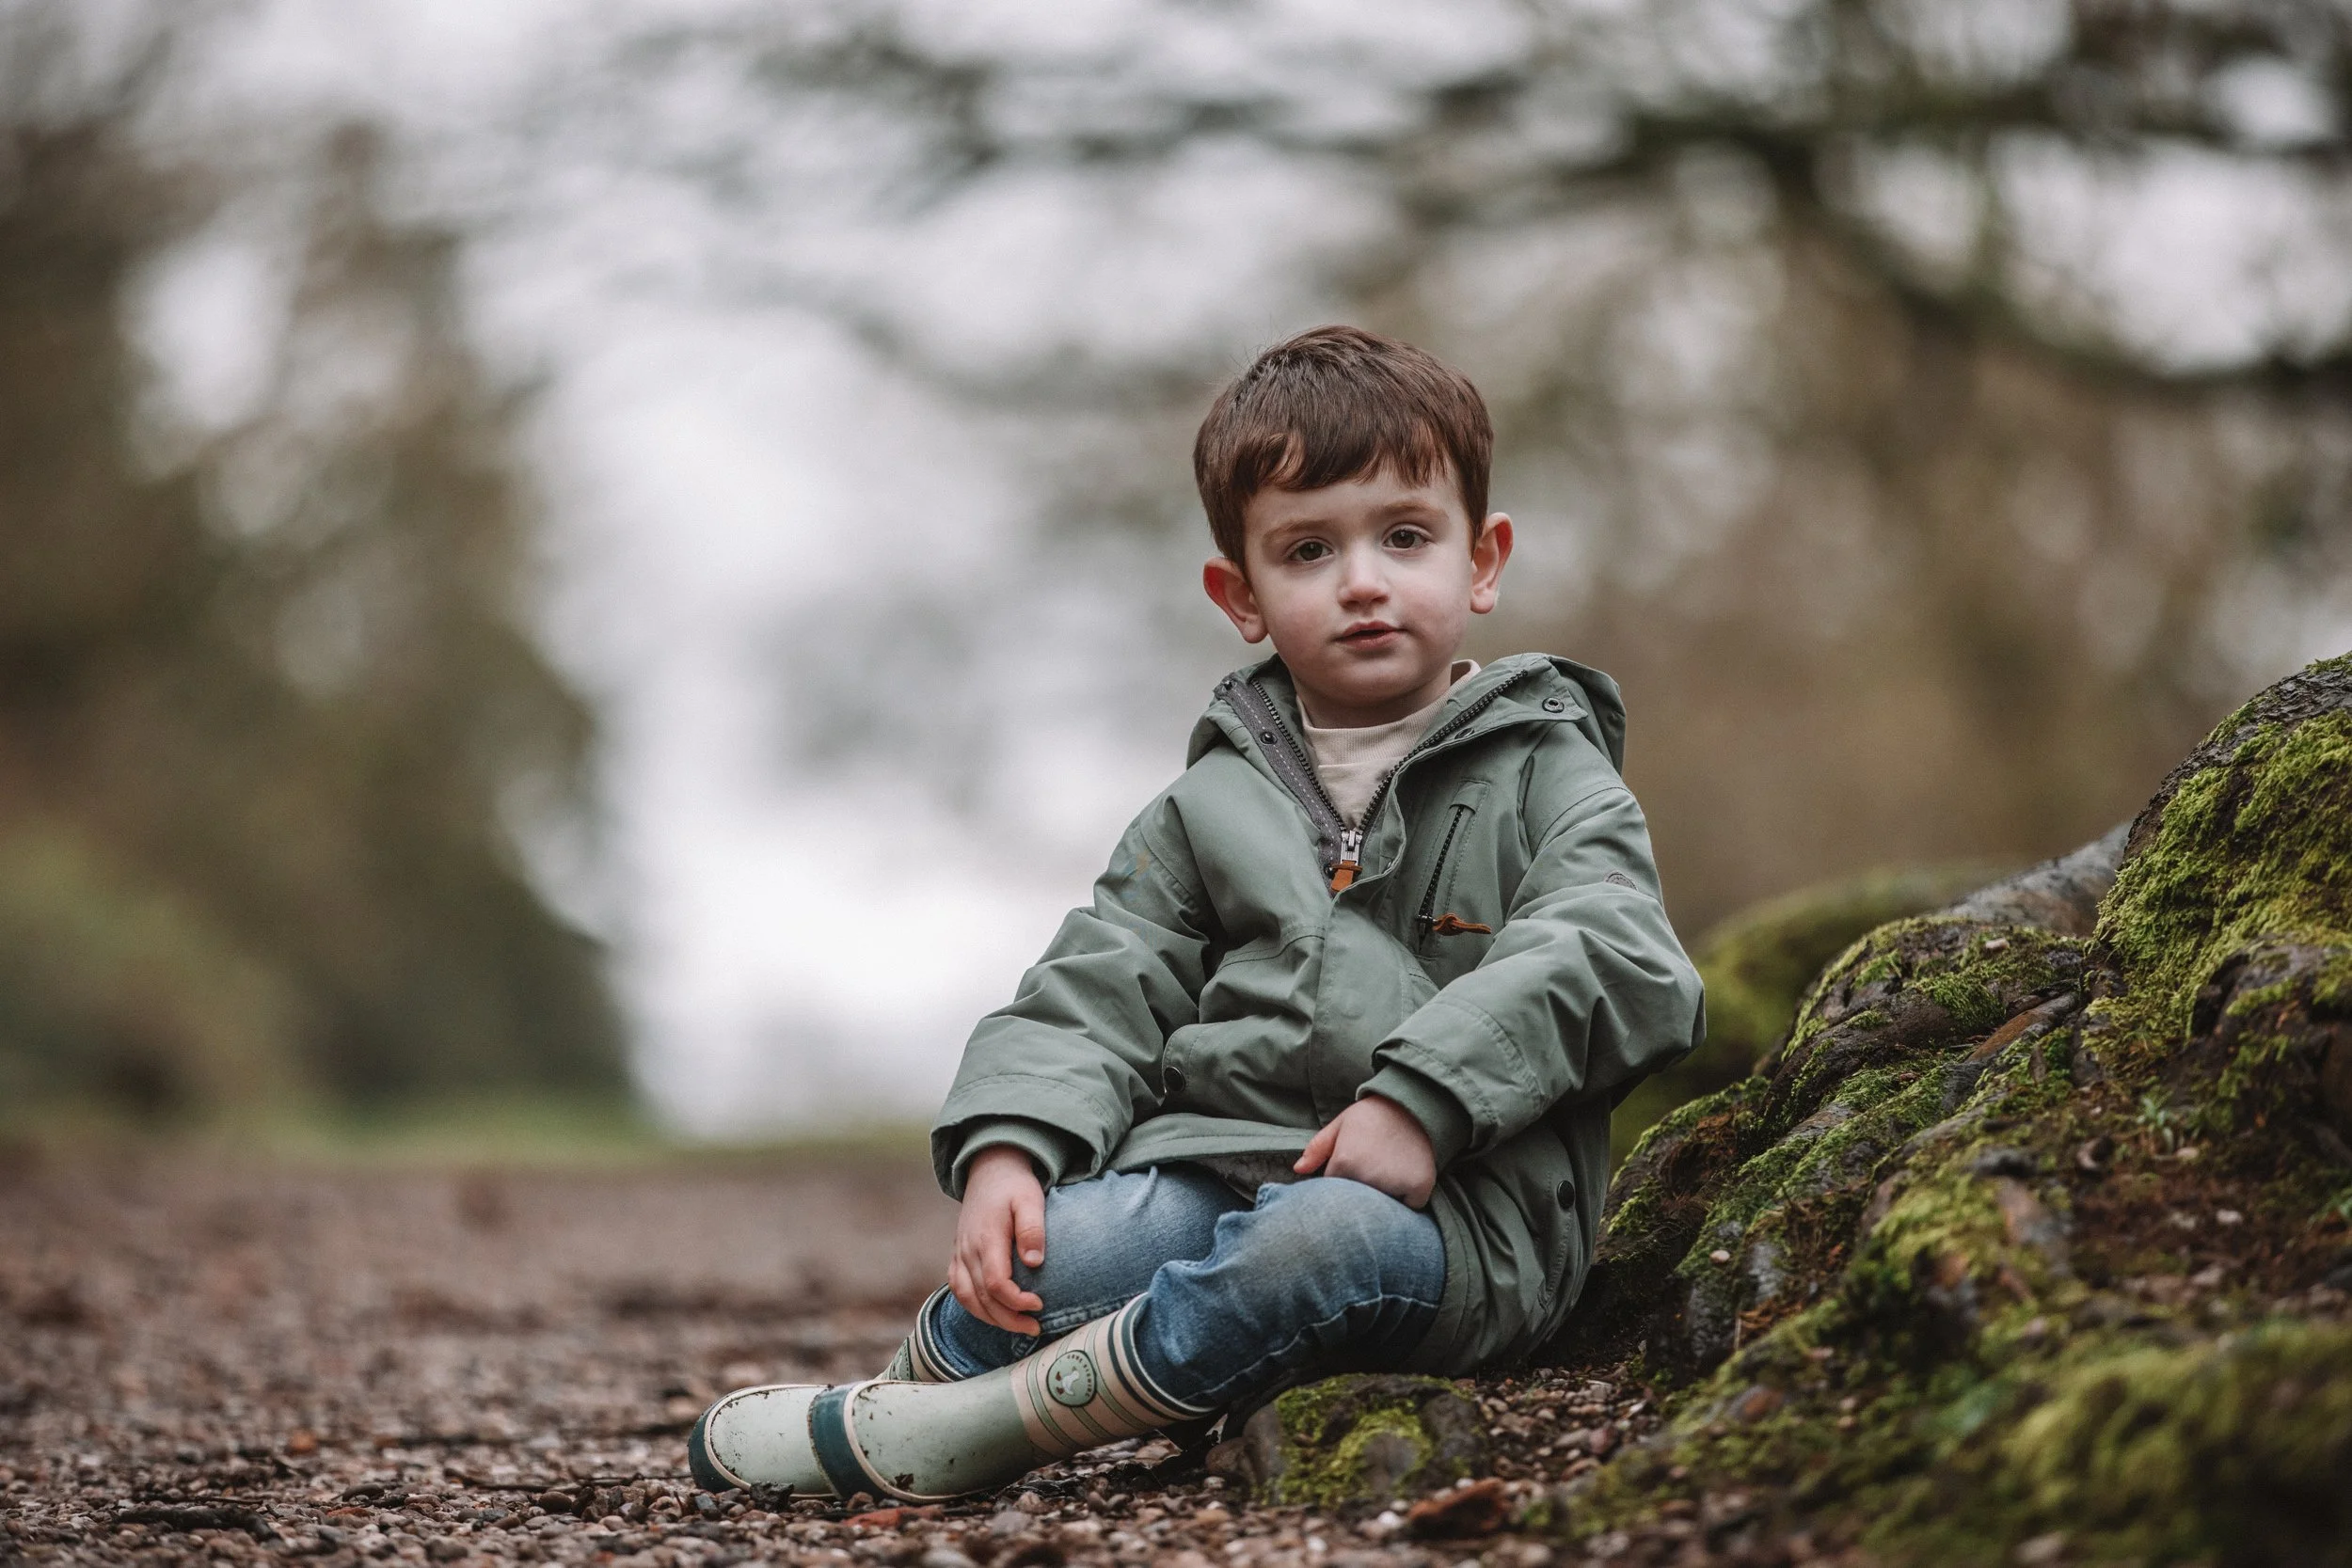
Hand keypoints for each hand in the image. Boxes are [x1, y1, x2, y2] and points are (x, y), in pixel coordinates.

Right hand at [950, 1146, 1047, 1335]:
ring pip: (967, 1298)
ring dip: (991, 1318)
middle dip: (1009, 1319)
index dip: (1016, 1301)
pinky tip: (994, 1315)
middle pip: (982, 1298)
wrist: (990, 1172)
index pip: (995, 1283)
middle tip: (1036, 1327)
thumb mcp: (1030, 1199)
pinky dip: (974, 1307)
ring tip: (1019, 1326)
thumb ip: (1032, 1229)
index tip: (1039, 1305)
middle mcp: (968, 1250)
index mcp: (986, 1238)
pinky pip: (958, 1289)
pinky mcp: (957, 1256)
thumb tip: (1035, 1263)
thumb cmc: (1014, 1187)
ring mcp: (959, 1254)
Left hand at [1294, 1094, 1437, 1207]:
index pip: (1333, 1192)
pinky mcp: (1419, 1187)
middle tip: (1373, 1166)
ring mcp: (1394, 1184)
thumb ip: (1317, 1148)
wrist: (1414, 1104)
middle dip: (1360, 1193)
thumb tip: (1298, 1170)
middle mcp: (1368, 1177)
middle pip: (1357, 1203)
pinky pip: (1409, 1207)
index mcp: (1344, 1163)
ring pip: (1382, 1208)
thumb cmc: (1373, 1116)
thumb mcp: (1341, 1125)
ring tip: (1389, 1169)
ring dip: (1383, 1198)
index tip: (1353, 1165)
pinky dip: (1409, 1198)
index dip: (1342, 1181)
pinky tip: (1407, 1176)